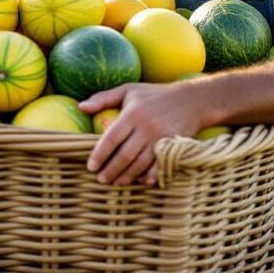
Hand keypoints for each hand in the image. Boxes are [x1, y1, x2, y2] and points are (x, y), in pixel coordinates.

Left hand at [78, 82, 209, 186]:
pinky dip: (151, 174)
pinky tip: (142, 182)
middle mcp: (146, 126)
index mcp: (132, 113)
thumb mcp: (128, 90)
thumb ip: (103, 98)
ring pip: (140, 162)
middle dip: (111, 170)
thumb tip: (80, 107)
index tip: (91, 166)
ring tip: (116, 182)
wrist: (192, 99)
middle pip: (125, 154)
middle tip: (101, 179)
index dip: (100, 154)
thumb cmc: (154, 94)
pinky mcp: (173, 145)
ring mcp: (161, 137)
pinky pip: (159, 164)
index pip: (111, 138)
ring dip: (127, 176)